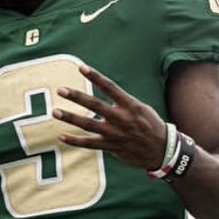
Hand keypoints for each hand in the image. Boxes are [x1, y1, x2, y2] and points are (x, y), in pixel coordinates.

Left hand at [52, 64, 169, 170]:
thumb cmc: (149, 125)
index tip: (81, 67)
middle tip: (61, 89)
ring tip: (55, 111)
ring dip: (70, 118)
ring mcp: (115, 134)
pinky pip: (89, 144)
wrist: (163, 150)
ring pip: (88, 125)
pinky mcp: (111, 147)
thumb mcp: (140, 108)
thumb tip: (104, 93)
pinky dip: (74, 141)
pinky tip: (61, 136)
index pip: (110, 87)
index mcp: (130, 105)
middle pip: (95, 105)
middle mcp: (121, 118)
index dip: (95, 76)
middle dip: (77, 97)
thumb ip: (121, 102)